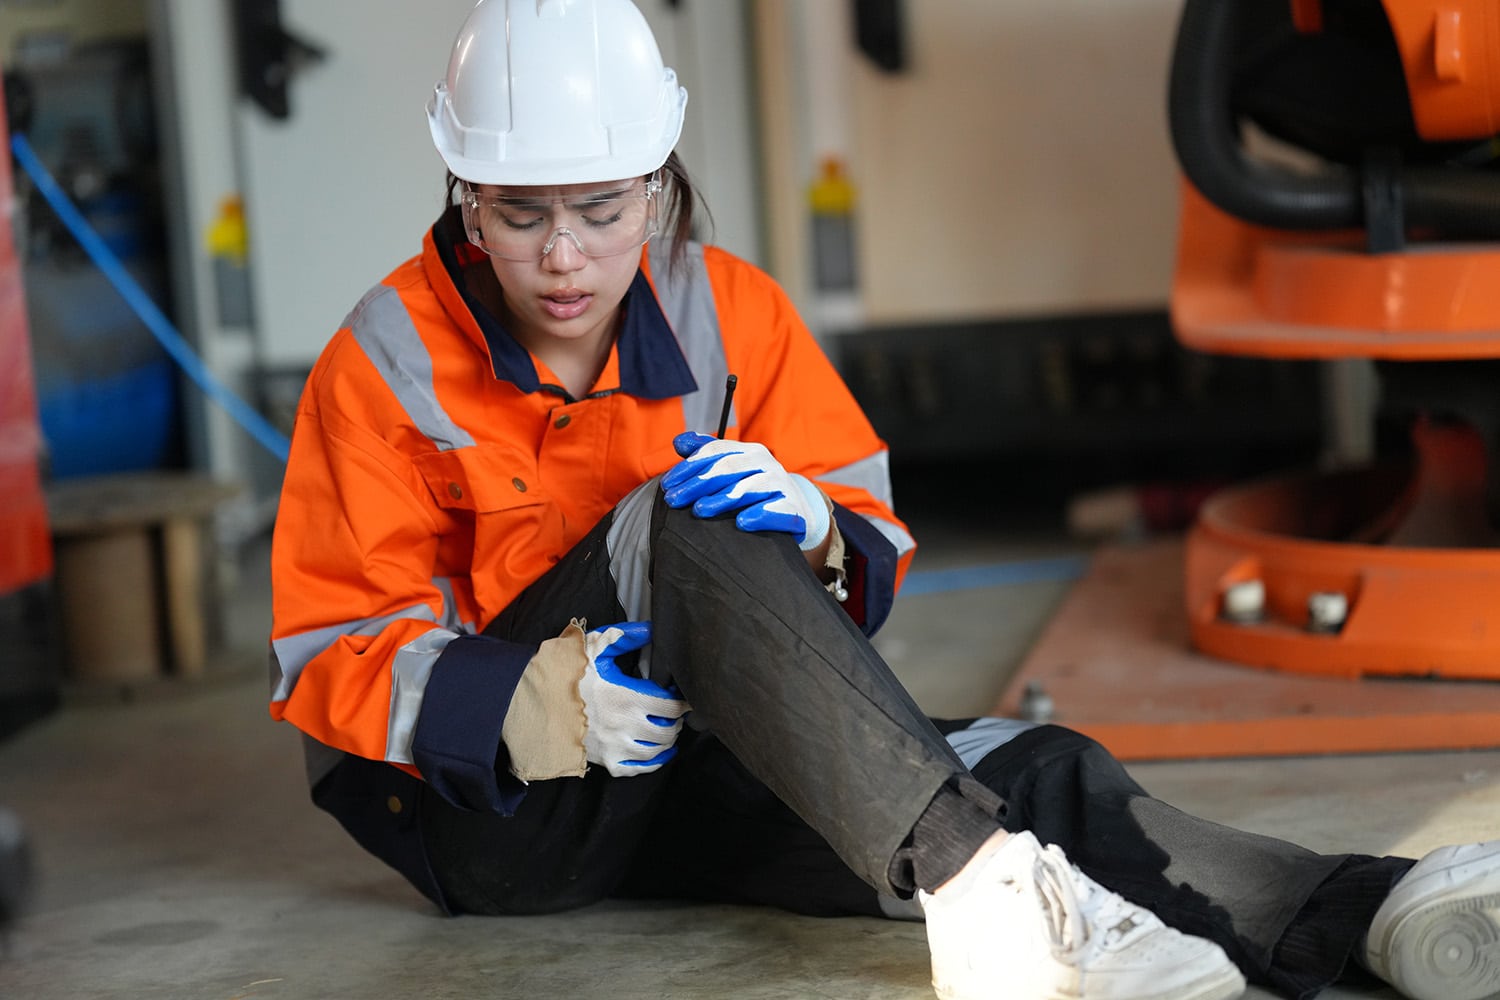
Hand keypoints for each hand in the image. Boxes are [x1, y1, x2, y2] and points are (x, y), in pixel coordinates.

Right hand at [577, 621, 688, 776]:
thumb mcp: (594, 647)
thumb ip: (625, 637)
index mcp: (625, 697)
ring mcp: (615, 747)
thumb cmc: (564, 674)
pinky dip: (654, 762)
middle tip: (676, 711)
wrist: (532, 701)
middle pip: (668, 730)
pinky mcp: (605, 761)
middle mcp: (623, 726)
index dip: (681, 701)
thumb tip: (650, 630)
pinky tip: (659, 752)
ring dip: (668, 739)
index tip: (680, 694)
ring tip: (668, 728)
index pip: (670, 706)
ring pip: (657, 750)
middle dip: (677, 720)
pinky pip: (638, 769)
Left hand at [662, 432, 829, 550]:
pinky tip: (741, 523)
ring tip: (699, 510)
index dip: (689, 467)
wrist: (798, 511)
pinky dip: (758, 515)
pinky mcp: (793, 508)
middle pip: (727, 469)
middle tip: (673, 500)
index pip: (715, 452)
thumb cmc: (758, 489)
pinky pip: (775, 510)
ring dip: (722, 499)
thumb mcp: (735, 468)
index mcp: (749, 451)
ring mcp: (780, 484)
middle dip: (697, 484)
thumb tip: (678, 441)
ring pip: (748, 488)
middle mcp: (766, 463)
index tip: (667, 484)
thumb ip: (708, 454)